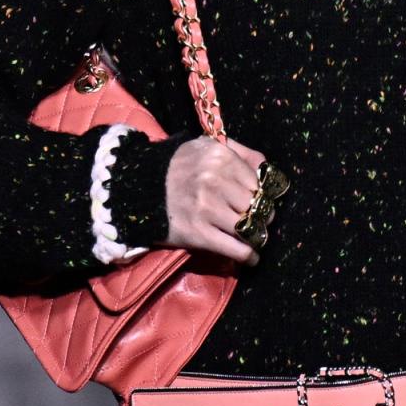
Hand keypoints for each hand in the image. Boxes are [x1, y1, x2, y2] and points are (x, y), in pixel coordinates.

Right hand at [159, 132, 276, 264]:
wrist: (138, 188)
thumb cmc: (179, 167)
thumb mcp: (207, 147)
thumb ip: (240, 152)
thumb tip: (267, 170)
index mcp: (220, 157)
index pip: (257, 182)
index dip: (262, 195)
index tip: (261, 204)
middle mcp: (214, 180)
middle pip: (256, 205)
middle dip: (262, 216)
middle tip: (261, 223)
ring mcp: (206, 208)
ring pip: (248, 227)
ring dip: (257, 237)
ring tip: (255, 239)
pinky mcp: (198, 233)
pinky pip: (234, 248)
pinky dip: (248, 256)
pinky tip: (252, 258)